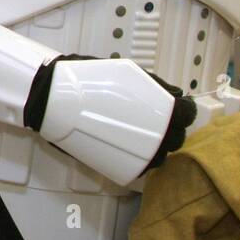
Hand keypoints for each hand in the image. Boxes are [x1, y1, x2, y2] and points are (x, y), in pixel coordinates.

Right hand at [26, 55, 196, 186]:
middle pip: (177, 138)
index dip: (183, 111)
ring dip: (156, 147)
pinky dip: (138, 160)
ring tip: (137, 135)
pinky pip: (140, 168)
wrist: (52, 97)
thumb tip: (173, 95)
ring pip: (161, 157)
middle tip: (151, 120)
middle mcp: (156, 135)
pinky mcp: (121, 166)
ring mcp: (139, 154)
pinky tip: (128, 149)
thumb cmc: (87, 79)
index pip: (187, 115)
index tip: (174, 108)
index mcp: (162, 110)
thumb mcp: (126, 71)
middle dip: (169, 129)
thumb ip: (154, 84)